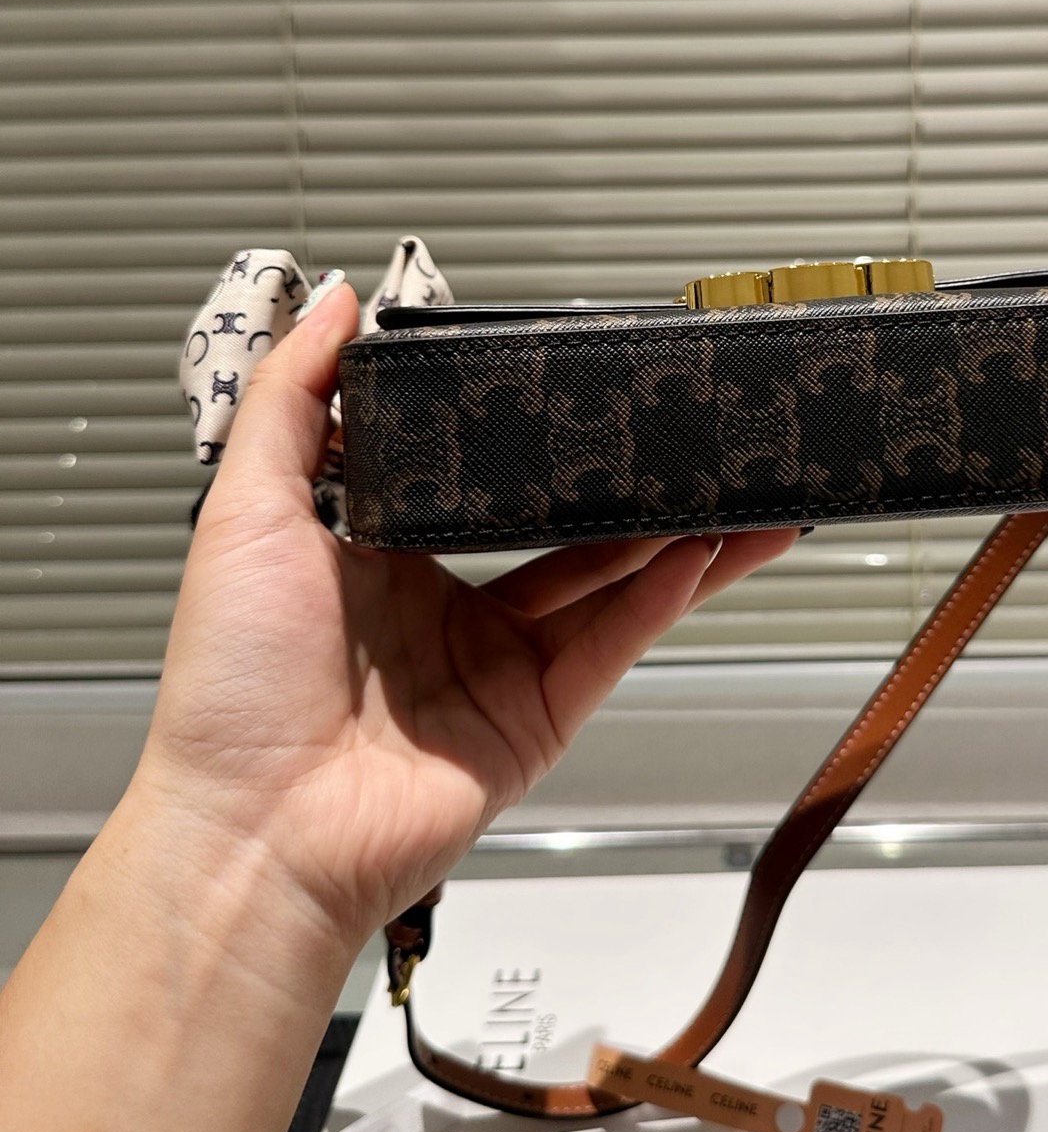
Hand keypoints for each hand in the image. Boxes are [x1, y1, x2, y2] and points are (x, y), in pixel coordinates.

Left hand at [139, 280, 797, 951]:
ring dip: (671, 536)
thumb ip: (293, 401)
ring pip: (606, 584)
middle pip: (557, 531)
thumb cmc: (232, 687)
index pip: (470, 478)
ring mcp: (495, 667)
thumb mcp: (246, 511)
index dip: (525, 435)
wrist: (257, 827)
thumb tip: (329, 304)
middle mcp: (441, 611)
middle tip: (676, 436)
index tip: (571, 387)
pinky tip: (699, 550)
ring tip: (731, 487)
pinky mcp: (536, 719)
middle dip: (622, 486)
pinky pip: (611, 642)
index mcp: (373, 557)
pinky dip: (658, 596)